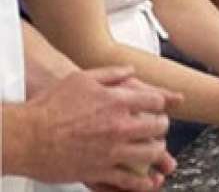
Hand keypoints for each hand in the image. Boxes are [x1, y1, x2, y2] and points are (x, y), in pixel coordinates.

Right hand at [23, 67, 177, 190]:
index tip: (157, 105)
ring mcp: (111, 151)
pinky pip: (129, 180)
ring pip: (150, 153)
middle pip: (158, 126)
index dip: (159, 103)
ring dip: (157, 150)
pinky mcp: (99, 171)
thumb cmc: (48, 107)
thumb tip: (130, 70)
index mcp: (117, 102)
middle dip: (161, 125)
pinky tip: (148, 180)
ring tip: (154, 148)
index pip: (155, 101)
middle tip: (159, 126)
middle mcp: (119, 126)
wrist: (25, 137)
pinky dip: (142, 182)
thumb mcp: (81, 78)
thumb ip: (111, 73)